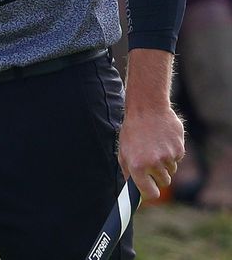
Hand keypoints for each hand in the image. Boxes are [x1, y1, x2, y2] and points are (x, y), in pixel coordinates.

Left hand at [118, 49, 185, 200]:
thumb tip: (132, 190)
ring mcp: (168, 157)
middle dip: (158, 176)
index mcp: (137, 166)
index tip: (151, 190)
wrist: (147, 108)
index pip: (150, 193)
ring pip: (171, 171)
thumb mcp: (123, 151)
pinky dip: (172, 153)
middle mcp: (154, 164)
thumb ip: (128, 171)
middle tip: (151, 162)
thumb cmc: (132, 130)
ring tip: (155, 146)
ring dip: (165, 163)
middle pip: (164, 182)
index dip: (151, 193)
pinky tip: (163, 140)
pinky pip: (177, 159)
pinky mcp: (179, 150)